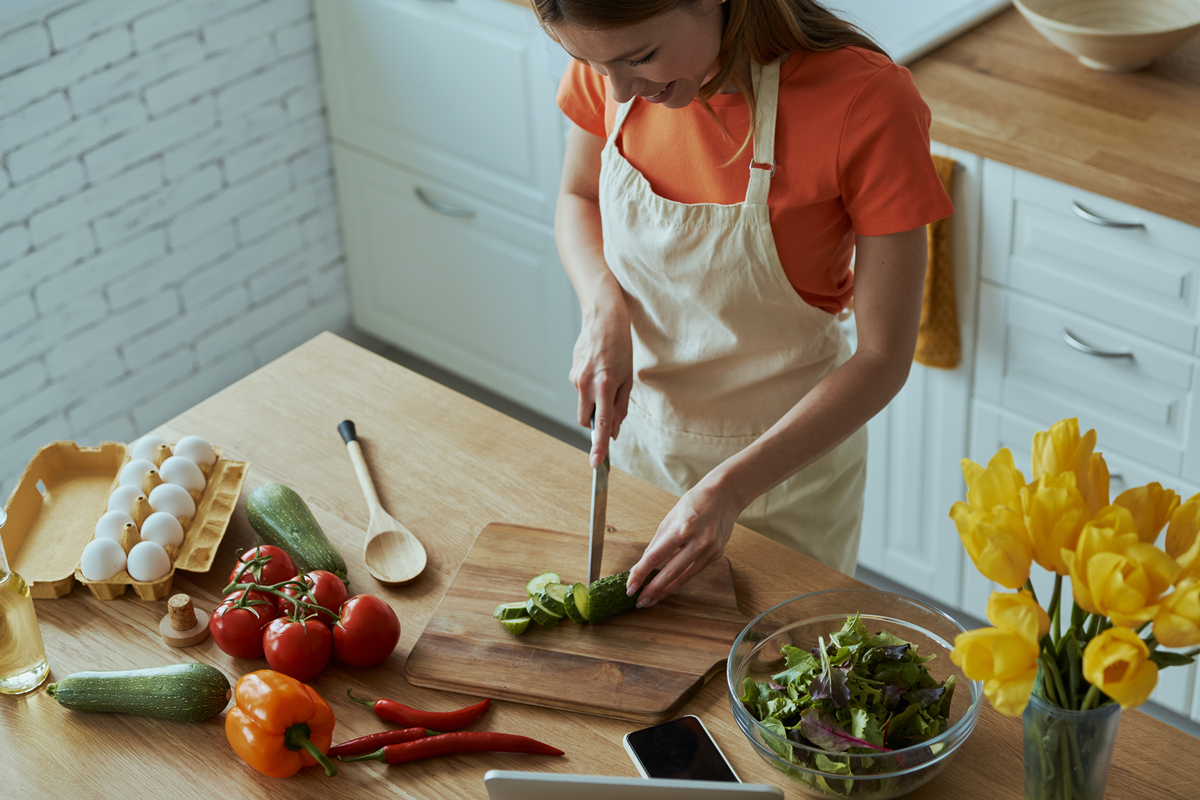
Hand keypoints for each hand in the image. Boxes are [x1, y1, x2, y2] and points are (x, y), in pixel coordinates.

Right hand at [570, 297, 632, 465]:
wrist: (603, 318)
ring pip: (584, 404)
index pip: (602, 424)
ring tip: (608, 378)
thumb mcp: (628, 377)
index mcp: (604, 386)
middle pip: (586, 420)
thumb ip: (620, 406)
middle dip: (596, 423)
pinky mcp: (571, 373)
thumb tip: (615, 429)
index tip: (596, 462)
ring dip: (595, 402)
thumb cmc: (620, 346)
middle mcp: (586, 384)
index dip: (599, 446)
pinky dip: (590, 388)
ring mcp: (575, 378)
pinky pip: (581, 390)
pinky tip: (599, 369)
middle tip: (610, 409)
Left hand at [625, 477, 741, 605]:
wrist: (725, 495)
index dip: (641, 573)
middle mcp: (698, 541)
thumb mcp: (669, 518)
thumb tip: (643, 563)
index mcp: (682, 528)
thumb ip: (657, 543)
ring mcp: (710, 550)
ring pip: (684, 577)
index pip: (655, 556)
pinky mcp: (717, 555)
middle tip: (640, 602)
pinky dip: (681, 580)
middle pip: (671, 572)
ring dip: (666, 590)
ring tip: (652, 599)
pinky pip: (695, 571)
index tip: (630, 587)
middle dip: (653, 589)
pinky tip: (669, 586)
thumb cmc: (694, 503)